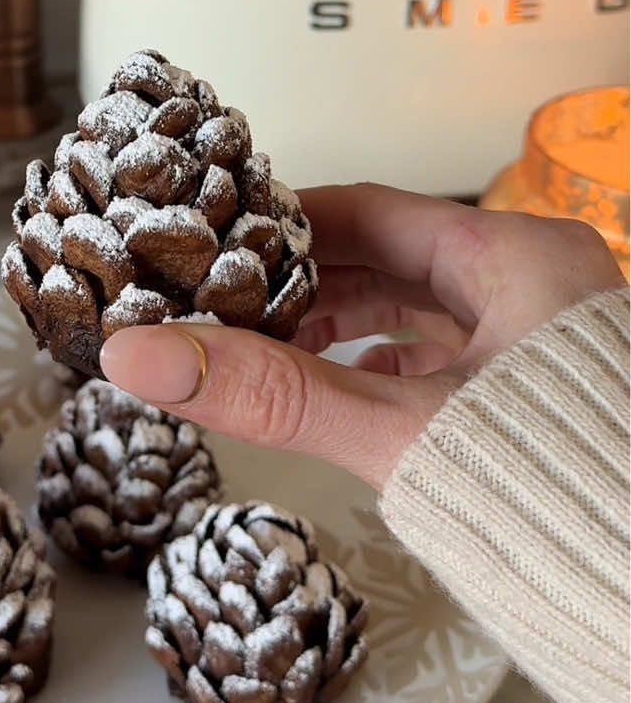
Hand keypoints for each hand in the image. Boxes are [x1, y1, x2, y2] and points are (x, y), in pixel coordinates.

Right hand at [99, 183, 624, 489]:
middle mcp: (537, 280)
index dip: (284, 224)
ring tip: (264, 344)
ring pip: (421, 306)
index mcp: (517, 256)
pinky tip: (341, 386)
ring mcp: (542, 336)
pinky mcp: (540, 389)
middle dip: (305, 278)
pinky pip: (449, 353)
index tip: (213, 236)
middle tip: (222, 296)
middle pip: (393, 256)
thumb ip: (273, 394)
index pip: (371, 211)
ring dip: (343, 323)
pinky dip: (388, 363)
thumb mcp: (398, 429)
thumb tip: (144, 357)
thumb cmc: (558, 492)